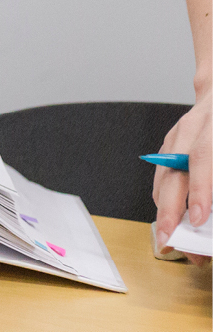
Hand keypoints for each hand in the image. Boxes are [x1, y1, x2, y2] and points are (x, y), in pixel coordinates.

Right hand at [153, 92, 210, 261]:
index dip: (200, 190)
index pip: (203, 157)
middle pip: (172, 170)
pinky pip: (163, 173)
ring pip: (163, 173)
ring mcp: (178, 134)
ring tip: (173, 237)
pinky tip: (172, 216)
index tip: (200, 219)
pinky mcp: (172, 142)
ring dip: (165, 208)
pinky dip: (165, 197)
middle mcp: (192, 128)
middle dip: (170, 209)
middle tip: (171, 239)